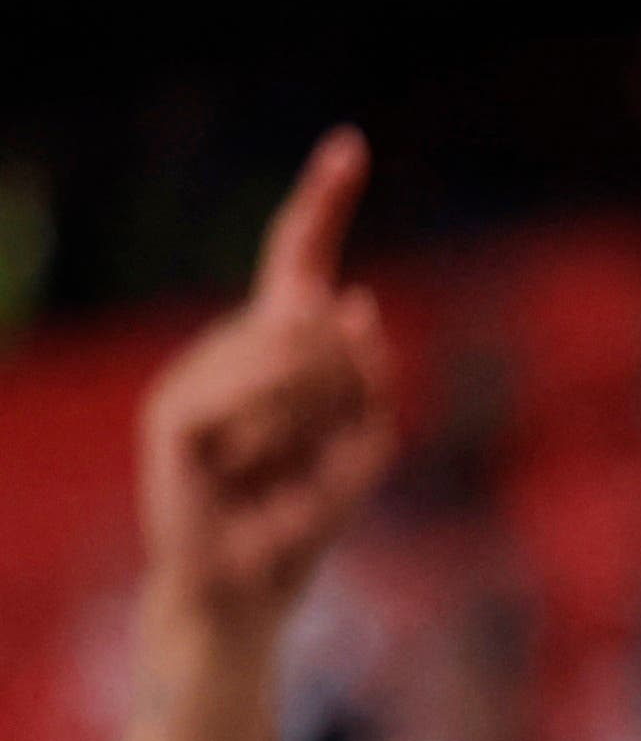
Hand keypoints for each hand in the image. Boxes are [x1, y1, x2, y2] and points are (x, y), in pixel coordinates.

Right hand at [137, 129, 397, 650]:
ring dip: (316, 428)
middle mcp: (230, 349)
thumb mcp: (362, 451)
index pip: (296, 258)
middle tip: (324, 458)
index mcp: (274, 350)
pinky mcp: (173, 415)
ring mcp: (195, 376)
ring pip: (297, 359)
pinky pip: (249, 398)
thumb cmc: (301, 525)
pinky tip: (254, 474)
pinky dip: (276, 440)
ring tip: (283, 477)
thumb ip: (367, 382)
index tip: (353, 145)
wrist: (246, 594)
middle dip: (351, 391)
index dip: (323, 202)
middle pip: (322, 322)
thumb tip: (356, 302)